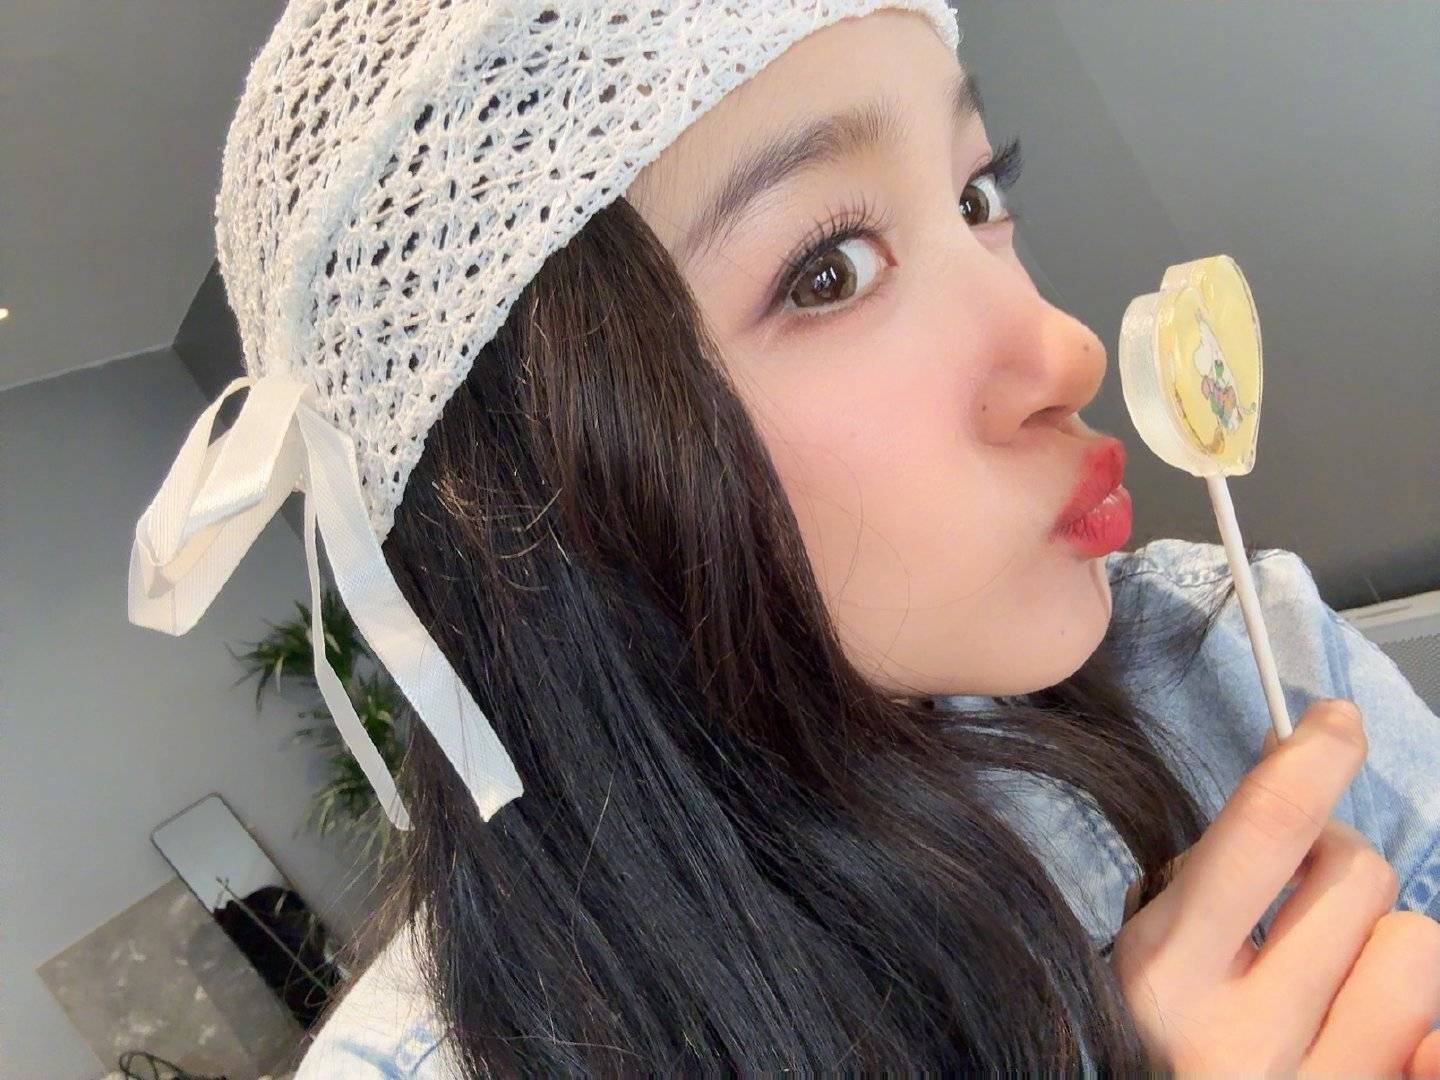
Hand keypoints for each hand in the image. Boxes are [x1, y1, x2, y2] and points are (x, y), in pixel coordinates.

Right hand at [1109, 698, 1439, 1075]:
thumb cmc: (1152, 1051)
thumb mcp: (1151, 967)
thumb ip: (1212, 896)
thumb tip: (1301, 794)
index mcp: (1165, 974)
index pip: (1261, 833)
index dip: (1309, 759)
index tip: (1332, 724)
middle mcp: (1243, 1034)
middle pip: (1356, 872)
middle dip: (1341, 865)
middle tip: (1309, 903)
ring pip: (1421, 946)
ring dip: (1389, 949)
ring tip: (1340, 989)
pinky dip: (1430, 1024)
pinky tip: (1398, 1032)